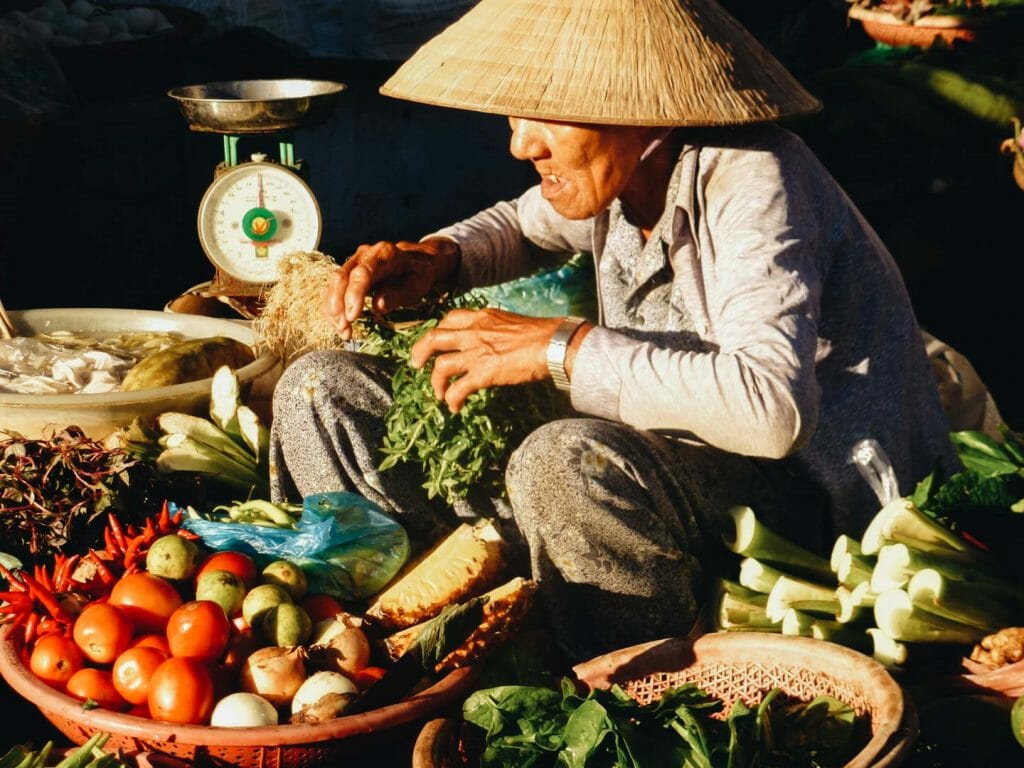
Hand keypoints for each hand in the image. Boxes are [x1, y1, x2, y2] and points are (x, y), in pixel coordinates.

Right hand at [323, 238, 459, 339]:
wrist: (416, 261)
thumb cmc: (418, 275)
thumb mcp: (417, 285)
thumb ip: (398, 294)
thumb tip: (377, 307)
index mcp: (384, 254)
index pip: (363, 273)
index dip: (354, 294)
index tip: (352, 316)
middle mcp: (364, 254)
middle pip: (341, 277)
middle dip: (338, 304)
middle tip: (344, 328)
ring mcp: (354, 262)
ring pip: (334, 284)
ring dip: (333, 309)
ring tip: (343, 331)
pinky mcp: (348, 273)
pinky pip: (334, 290)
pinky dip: (334, 309)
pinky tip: (340, 326)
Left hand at [409, 308, 563, 412]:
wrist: (552, 344)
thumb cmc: (539, 333)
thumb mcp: (509, 322)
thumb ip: (494, 328)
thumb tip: (492, 340)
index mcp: (480, 317)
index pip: (449, 319)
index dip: (438, 331)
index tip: (436, 342)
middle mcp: (473, 332)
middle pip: (433, 338)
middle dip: (419, 352)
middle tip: (415, 364)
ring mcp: (476, 353)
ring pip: (440, 367)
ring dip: (435, 383)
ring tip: (439, 394)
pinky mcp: (483, 374)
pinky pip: (458, 389)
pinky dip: (452, 400)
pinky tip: (455, 407)